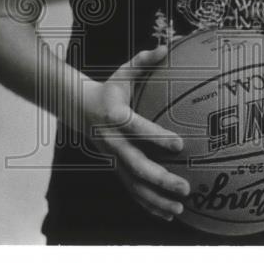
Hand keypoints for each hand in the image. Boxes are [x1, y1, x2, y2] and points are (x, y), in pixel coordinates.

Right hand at [84, 46, 190, 220]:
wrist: (79, 109)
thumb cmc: (110, 89)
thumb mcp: (124, 72)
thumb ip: (144, 61)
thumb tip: (166, 47)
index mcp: (116, 117)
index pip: (138, 129)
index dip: (157, 137)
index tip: (181, 145)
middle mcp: (113, 142)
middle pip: (136, 165)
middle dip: (160, 179)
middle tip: (185, 187)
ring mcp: (113, 159)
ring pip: (133, 185)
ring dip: (155, 199)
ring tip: (179, 210)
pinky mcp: (115, 169)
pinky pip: (132, 190)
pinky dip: (148, 204)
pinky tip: (167, 215)